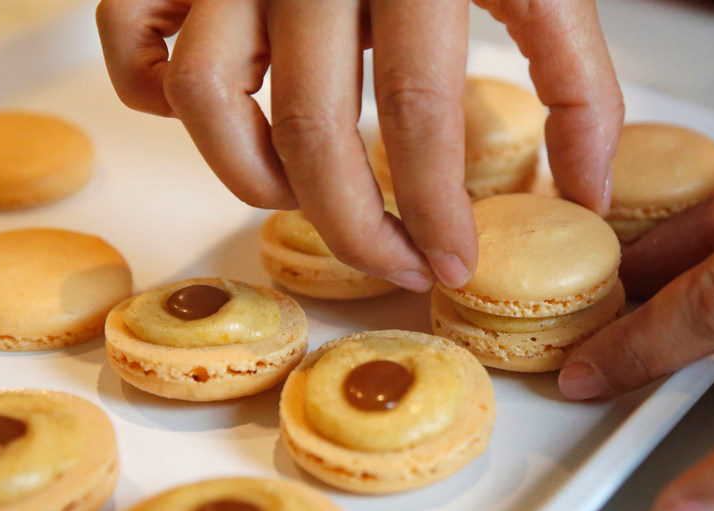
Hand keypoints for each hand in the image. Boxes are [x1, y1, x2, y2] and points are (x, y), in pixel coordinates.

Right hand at [95, 0, 622, 291]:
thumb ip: (575, 77)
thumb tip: (584, 193)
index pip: (420, 112)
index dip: (435, 211)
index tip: (454, 267)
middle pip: (310, 128)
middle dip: (353, 227)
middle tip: (393, 263)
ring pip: (204, 95)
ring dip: (250, 176)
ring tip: (302, 196)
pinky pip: (129, 40)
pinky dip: (155, 97)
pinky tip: (225, 118)